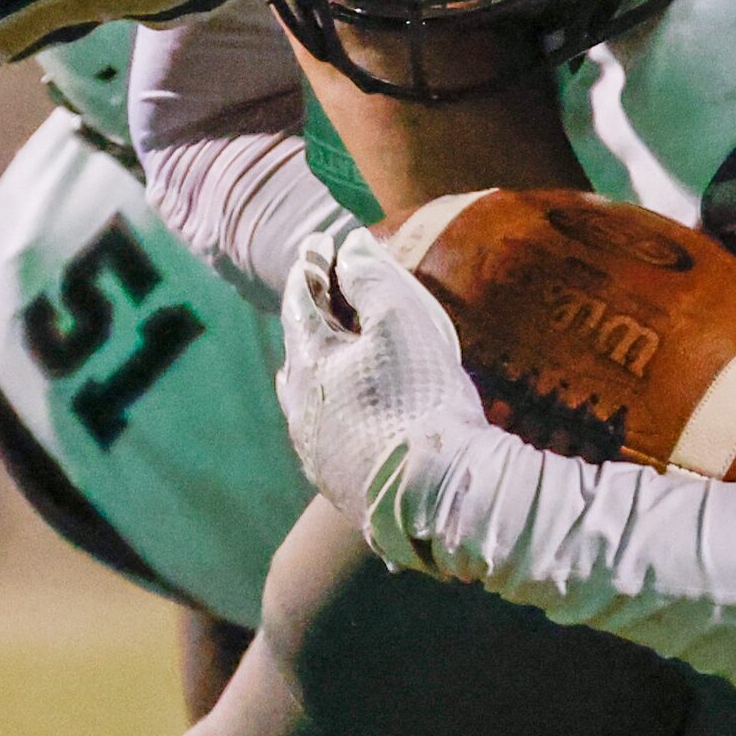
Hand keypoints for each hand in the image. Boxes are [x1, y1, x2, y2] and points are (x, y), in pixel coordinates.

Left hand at [278, 225, 493, 570]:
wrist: (435, 495)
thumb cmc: (419, 397)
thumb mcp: (401, 321)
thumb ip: (371, 279)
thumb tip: (349, 248)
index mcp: (309, 362)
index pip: (300, 299)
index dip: (312, 264)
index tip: (321, 240)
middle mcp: (299, 407)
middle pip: (299, 346)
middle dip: (313, 311)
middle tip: (323, 284)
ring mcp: (316, 450)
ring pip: (306, 393)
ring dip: (319, 361)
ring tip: (328, 346)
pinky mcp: (337, 482)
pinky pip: (327, 428)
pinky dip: (336, 400)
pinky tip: (351, 407)